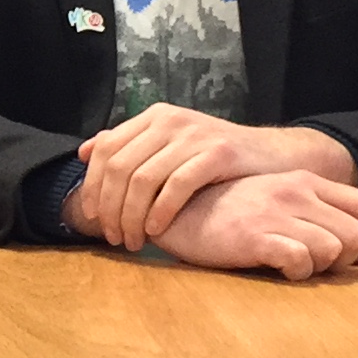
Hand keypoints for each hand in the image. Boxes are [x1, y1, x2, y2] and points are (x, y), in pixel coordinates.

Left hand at [74, 106, 339, 249]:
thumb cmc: (215, 158)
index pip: (106, 149)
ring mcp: (194, 135)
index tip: (92, 216)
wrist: (273, 156)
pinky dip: (161, 211)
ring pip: (144, 179)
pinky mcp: (218, 153)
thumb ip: (129, 146)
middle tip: (113, 237)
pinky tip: (156, 230)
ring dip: (132, 216)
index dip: (93, 185)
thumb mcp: (170, 144)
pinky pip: (177, 185)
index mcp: (154, 116)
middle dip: (110, 207)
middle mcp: (170, 120)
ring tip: (132, 240)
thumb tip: (84, 153)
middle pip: (121, 167)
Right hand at [151, 170, 357, 279]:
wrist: (172, 209)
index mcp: (306, 181)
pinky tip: (271, 268)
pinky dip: (295, 272)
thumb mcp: (281, 212)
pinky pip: (301, 261)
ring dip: (317, 268)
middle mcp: (298, 190)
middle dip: (343, 261)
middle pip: (354, 236)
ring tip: (285, 264)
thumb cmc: (227, 216)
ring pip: (333, 250)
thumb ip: (326, 226)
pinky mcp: (256, 234)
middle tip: (310, 266)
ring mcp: (278, 210)